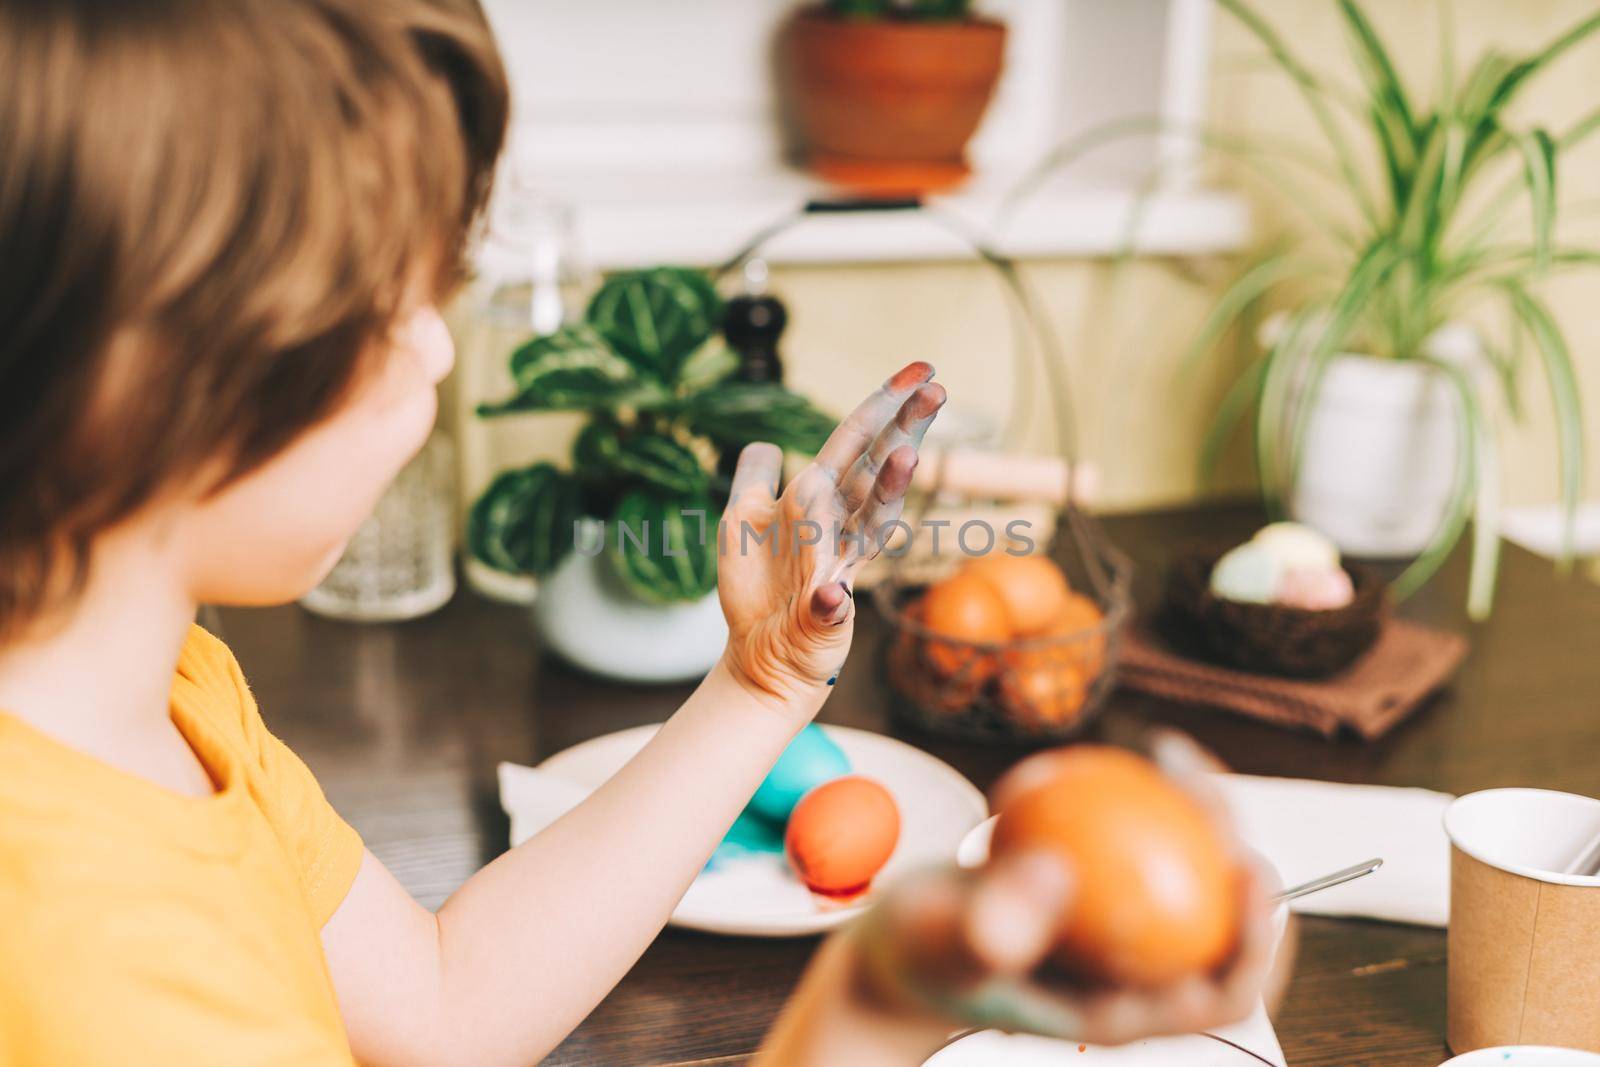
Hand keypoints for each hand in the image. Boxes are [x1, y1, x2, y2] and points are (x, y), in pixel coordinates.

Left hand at [717, 362, 945, 712]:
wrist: (761, 651)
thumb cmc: (758, 588)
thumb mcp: (739, 520)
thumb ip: (753, 478)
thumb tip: (765, 443)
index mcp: (822, 499)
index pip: (857, 444)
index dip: (884, 406)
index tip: (919, 369)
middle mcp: (840, 526)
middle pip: (877, 469)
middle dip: (904, 430)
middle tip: (936, 390)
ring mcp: (839, 566)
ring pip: (871, 521)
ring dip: (888, 490)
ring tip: (906, 456)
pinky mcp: (827, 614)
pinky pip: (829, 602)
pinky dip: (830, 600)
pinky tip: (830, 594)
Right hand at [845, 734, 1280, 1046]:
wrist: (898, 943)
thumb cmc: (919, 957)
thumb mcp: (942, 941)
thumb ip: (991, 925)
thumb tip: (1057, 874)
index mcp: (1124, 1008)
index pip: (1220, 991)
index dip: (1256, 938)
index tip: (1247, 869)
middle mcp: (1135, 970)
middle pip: (1219, 917)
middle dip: (1231, 847)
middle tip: (1200, 784)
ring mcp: (1118, 928)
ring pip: (1187, 870)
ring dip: (1196, 812)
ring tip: (1170, 752)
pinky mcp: (1099, 888)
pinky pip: (1140, 839)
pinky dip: (1142, 796)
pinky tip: (1134, 748)